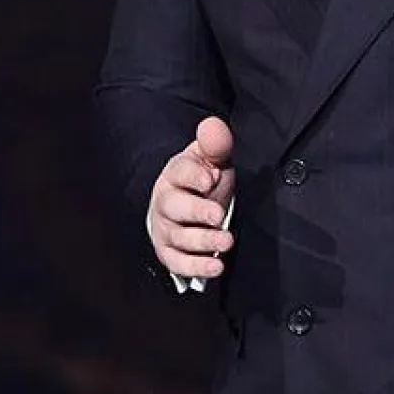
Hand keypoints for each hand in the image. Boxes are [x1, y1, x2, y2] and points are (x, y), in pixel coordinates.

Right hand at [148, 117, 235, 280]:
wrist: (186, 204)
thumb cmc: (202, 181)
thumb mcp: (210, 159)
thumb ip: (215, 144)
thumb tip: (214, 126)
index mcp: (175, 174)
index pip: (180, 172)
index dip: (194, 176)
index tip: (211, 179)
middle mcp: (166, 202)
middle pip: (175, 208)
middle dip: (196, 212)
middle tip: (218, 215)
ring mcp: (166, 229)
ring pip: (179, 238)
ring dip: (203, 242)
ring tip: (227, 241)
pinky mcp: (170, 253)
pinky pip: (179, 263)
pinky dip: (196, 267)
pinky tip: (216, 266)